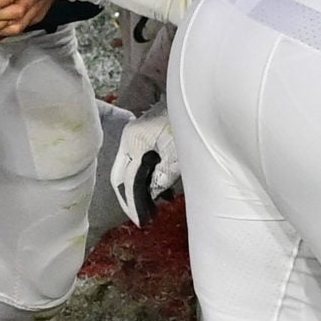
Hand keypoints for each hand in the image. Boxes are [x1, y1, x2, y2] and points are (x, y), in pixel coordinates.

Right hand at [111, 106, 181, 226]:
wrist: (199, 99)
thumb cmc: (190, 124)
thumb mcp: (179, 155)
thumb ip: (163, 176)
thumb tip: (152, 194)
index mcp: (134, 141)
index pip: (128, 180)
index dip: (134, 204)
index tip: (141, 221)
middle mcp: (130, 138)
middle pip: (121, 176)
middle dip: (129, 199)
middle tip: (140, 218)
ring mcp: (137, 135)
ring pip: (131, 169)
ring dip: (140, 189)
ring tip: (153, 209)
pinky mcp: (147, 136)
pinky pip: (142, 162)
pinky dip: (149, 177)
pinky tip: (163, 191)